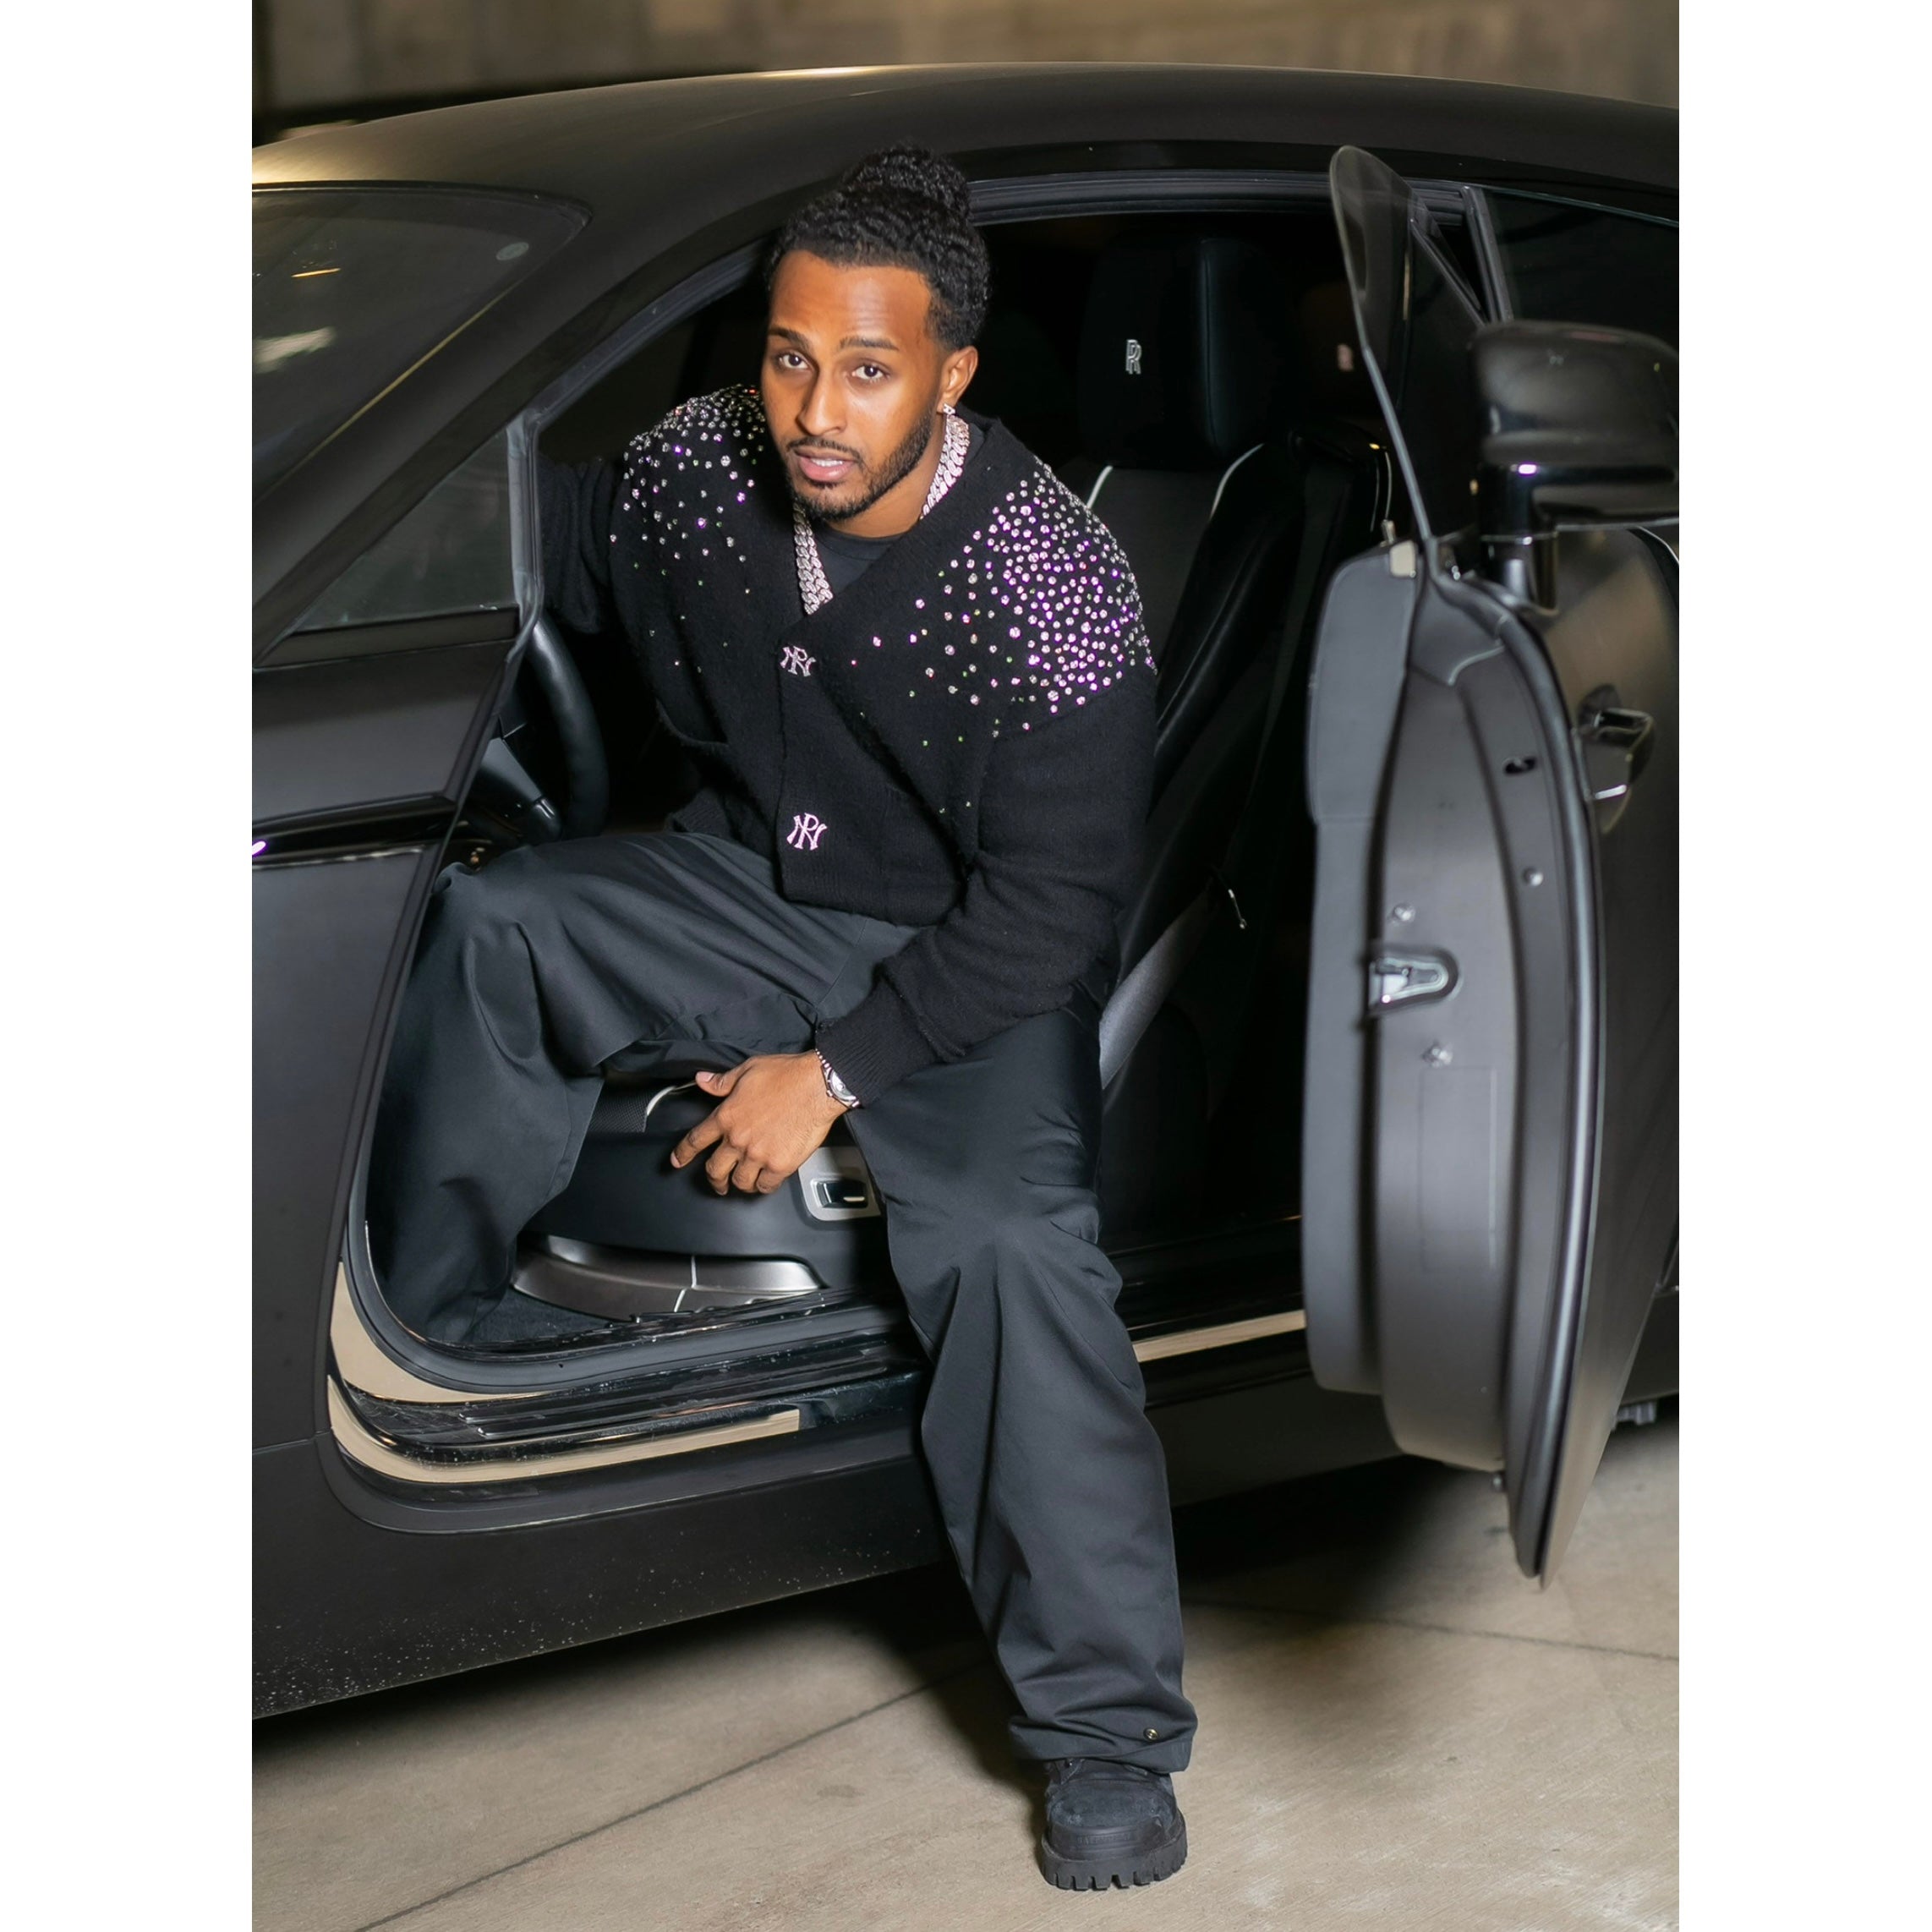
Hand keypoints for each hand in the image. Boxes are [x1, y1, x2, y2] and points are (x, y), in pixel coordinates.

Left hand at [668, 1052, 847, 1195]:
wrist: (818, 1086)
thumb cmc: (787, 1075)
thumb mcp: (748, 1070)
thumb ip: (722, 1081)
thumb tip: (702, 1080)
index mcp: (727, 1116)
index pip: (695, 1139)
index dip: (683, 1153)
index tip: (677, 1162)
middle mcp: (738, 1139)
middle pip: (715, 1169)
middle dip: (714, 1179)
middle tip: (718, 1183)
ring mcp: (758, 1155)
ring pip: (740, 1182)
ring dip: (740, 1184)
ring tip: (745, 1182)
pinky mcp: (779, 1165)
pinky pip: (765, 1186)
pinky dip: (764, 1186)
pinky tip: (766, 1181)